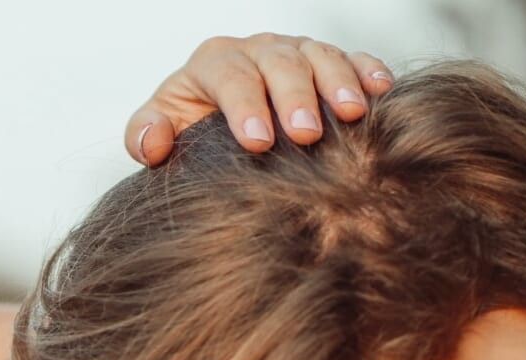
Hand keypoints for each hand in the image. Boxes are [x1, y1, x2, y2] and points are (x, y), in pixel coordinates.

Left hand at [125, 33, 393, 165]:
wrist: (219, 129)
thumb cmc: (190, 131)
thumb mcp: (160, 130)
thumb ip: (144, 134)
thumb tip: (154, 141)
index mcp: (214, 63)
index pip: (229, 75)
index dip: (243, 105)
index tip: (257, 142)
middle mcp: (257, 50)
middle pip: (278, 63)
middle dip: (294, 96)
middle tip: (306, 134)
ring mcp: (296, 53)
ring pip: (319, 56)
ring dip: (337, 82)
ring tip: (352, 114)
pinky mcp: (327, 63)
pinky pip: (351, 59)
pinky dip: (367, 71)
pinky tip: (381, 91)